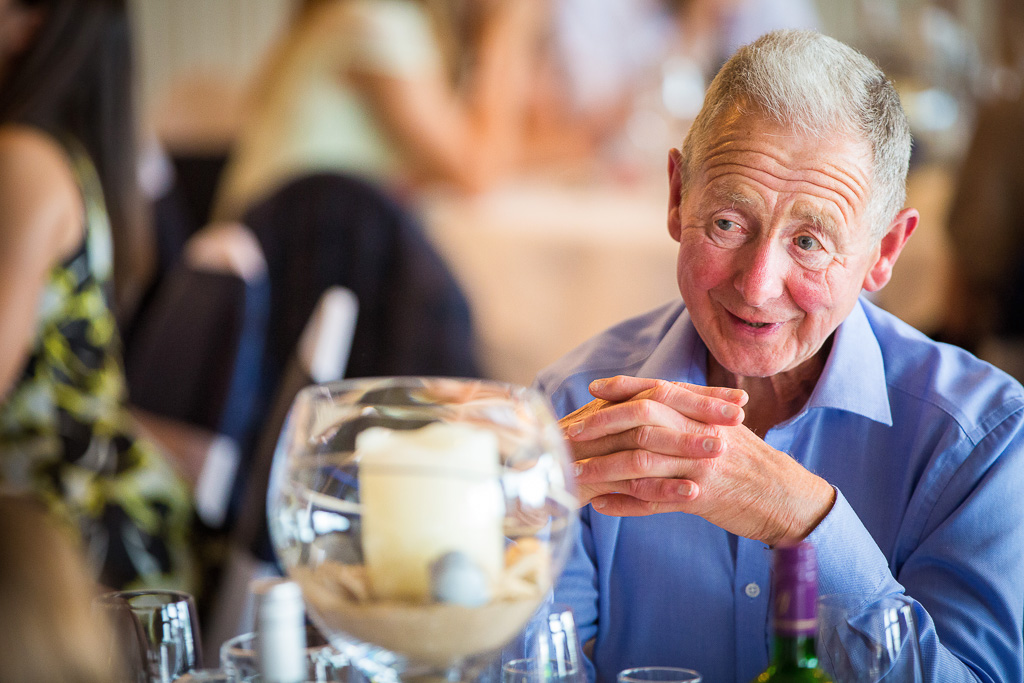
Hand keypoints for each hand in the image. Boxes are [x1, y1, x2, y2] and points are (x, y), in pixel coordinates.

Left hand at [562, 376, 835, 545]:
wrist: (788, 498)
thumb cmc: (752, 462)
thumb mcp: (726, 428)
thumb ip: (693, 412)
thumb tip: (655, 399)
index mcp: (706, 413)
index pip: (660, 390)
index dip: (626, 387)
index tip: (594, 388)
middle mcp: (701, 433)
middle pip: (644, 420)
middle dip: (603, 424)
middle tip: (571, 431)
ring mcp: (700, 466)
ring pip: (641, 462)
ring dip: (603, 468)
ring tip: (574, 474)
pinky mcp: (701, 499)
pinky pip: (654, 501)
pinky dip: (625, 503)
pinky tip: (600, 505)